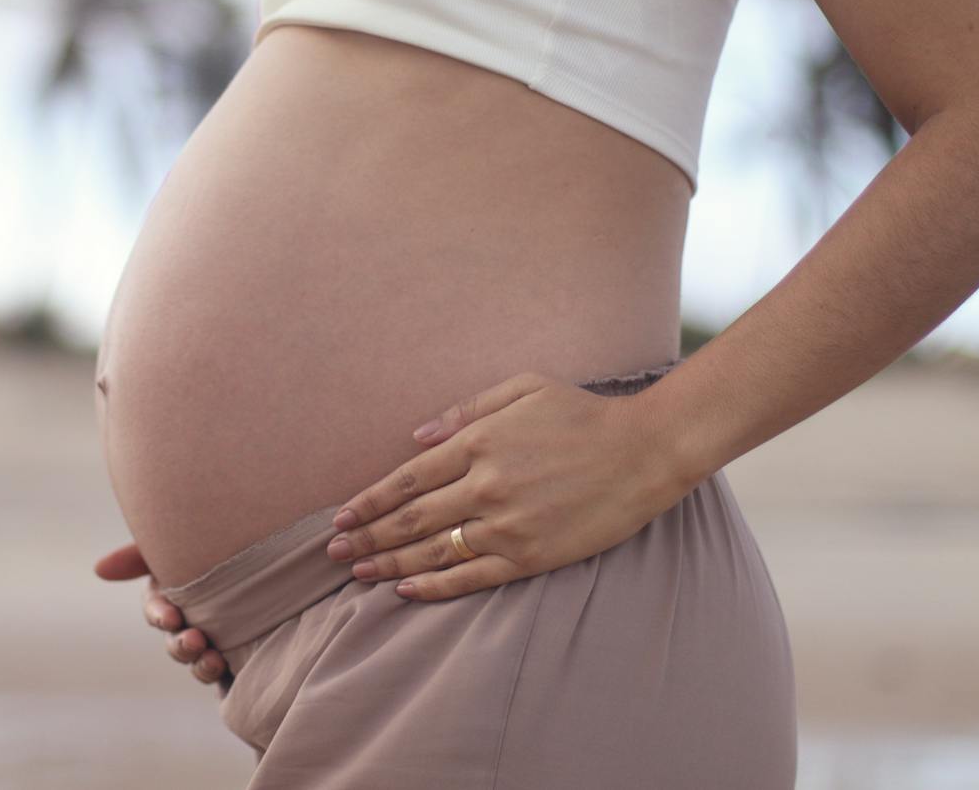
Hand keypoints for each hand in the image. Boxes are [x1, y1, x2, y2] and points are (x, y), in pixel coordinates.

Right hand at [94, 541, 231, 685]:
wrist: (283, 552)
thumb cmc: (224, 540)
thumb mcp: (185, 540)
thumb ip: (141, 554)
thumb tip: (98, 569)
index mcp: (176, 592)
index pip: (157, 609)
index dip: (159, 614)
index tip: (170, 616)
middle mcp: (192, 619)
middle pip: (175, 642)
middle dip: (180, 645)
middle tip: (194, 640)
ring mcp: (216, 640)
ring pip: (198, 662)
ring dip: (199, 664)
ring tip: (213, 658)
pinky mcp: (242, 657)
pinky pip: (228, 675)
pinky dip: (223, 674)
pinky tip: (231, 668)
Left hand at [324, 371, 697, 600]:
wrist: (644, 451)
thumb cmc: (582, 413)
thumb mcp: (523, 388)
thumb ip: (466, 408)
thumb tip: (415, 436)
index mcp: (478, 443)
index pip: (407, 479)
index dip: (370, 501)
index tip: (343, 516)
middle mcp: (485, 486)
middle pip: (410, 519)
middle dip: (367, 537)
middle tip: (334, 552)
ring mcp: (507, 525)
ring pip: (433, 551)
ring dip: (390, 564)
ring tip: (358, 573)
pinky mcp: (531, 555)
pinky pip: (472, 576)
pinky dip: (435, 586)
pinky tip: (407, 591)